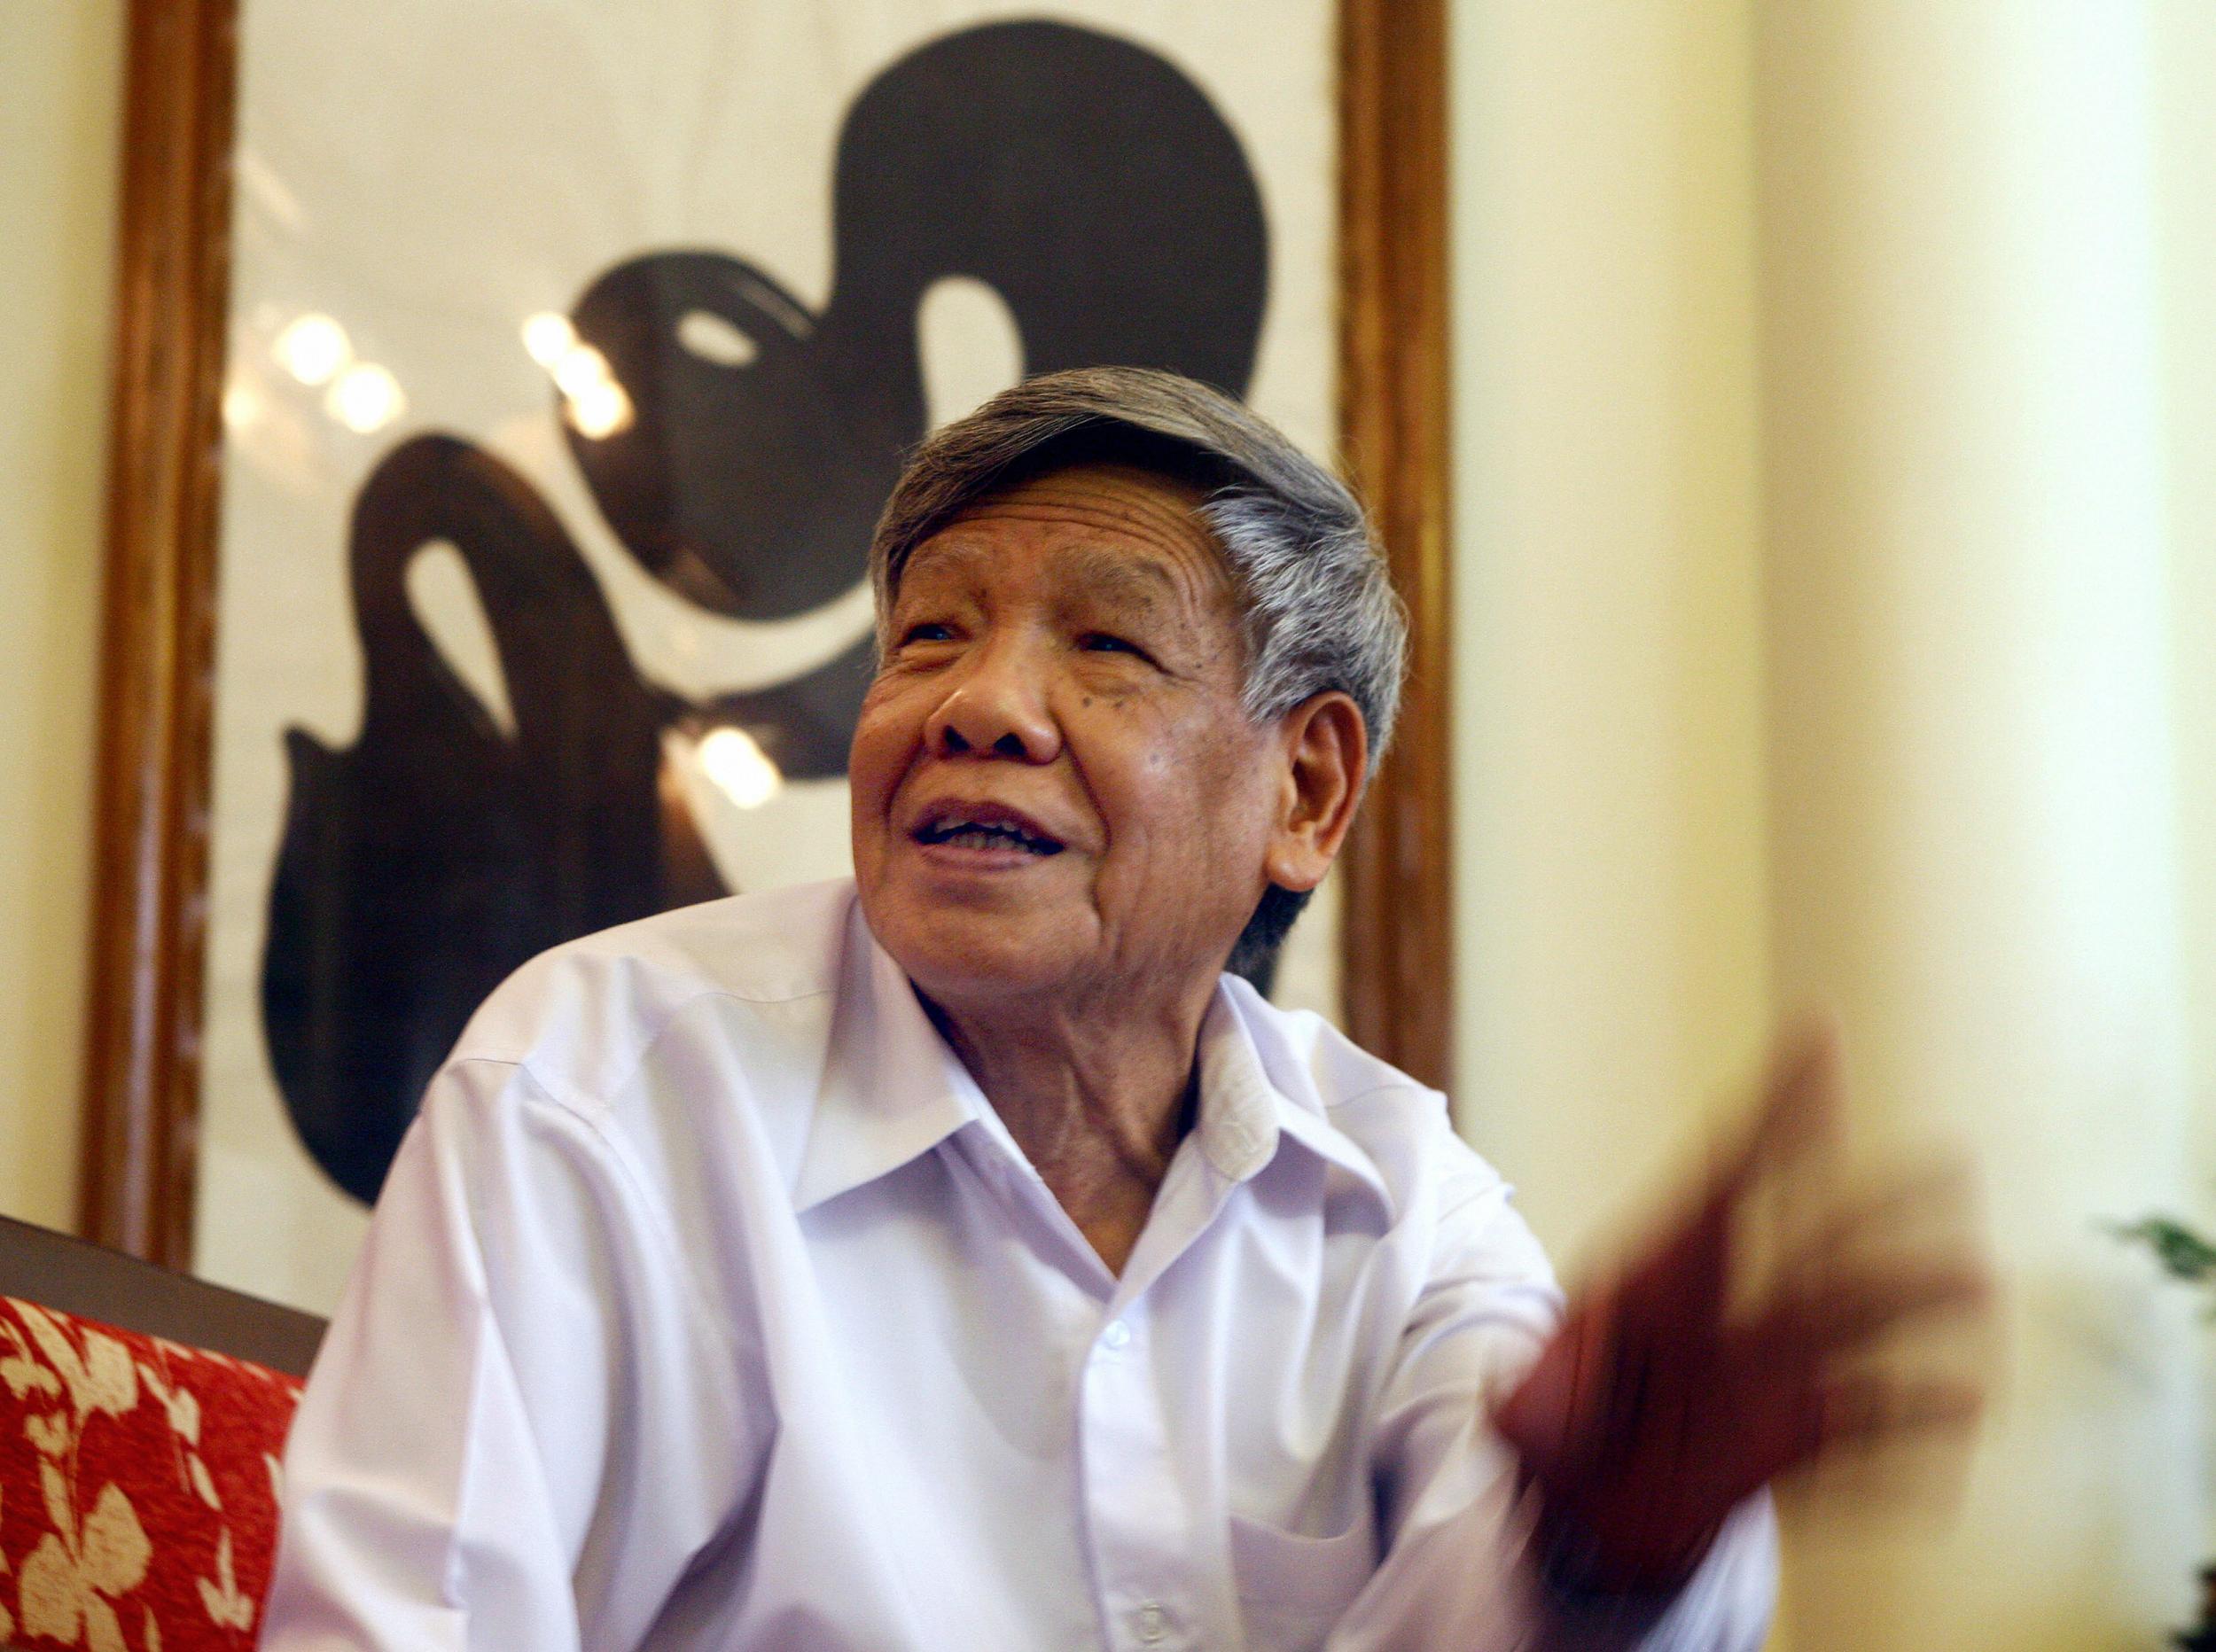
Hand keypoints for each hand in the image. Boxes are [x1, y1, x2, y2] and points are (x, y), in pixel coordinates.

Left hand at [1489, 1023, 1991, 1592]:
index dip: (1775, 1110)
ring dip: (1914, 1304)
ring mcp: (1767, 1375)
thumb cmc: (1556, 1430)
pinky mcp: (1788, 1441)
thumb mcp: (1528, 1414)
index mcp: (1662, 1273)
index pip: (1727, 1175)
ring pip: (1852, 1326)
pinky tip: (1959, 1411)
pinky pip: (1859, 1430)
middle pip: (1816, 1250)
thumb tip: (1526, 1409)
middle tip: (1955, 1165)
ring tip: (1978, 1285)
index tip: (1821, 1035)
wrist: (1580, 1512)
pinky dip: (1908, 1427)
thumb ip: (1535, 1407)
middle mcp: (1728, 1314)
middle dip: (1882, 1207)